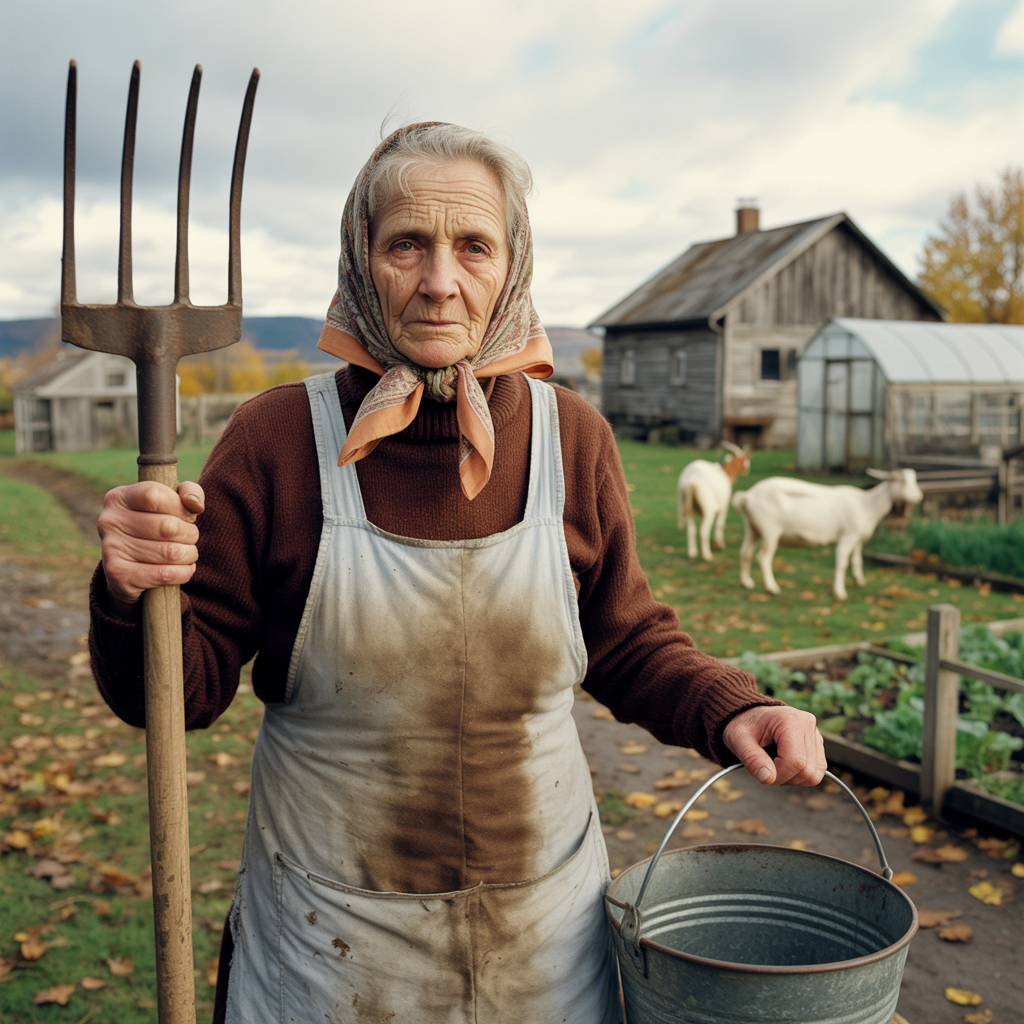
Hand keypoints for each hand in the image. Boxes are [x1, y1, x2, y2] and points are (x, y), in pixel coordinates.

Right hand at [97, 481, 204, 612]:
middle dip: (190, 534)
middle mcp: (109, 521)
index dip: (180, 507)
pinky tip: (184, 569)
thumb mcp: (172, 503)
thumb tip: (195, 504)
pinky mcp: (118, 575)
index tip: (189, 516)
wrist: (130, 570)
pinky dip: (184, 572)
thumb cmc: (158, 528)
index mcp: (118, 498)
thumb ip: (190, 492)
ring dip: (189, 554)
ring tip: (188, 553)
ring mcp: (110, 549)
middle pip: (167, 526)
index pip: (154, 495)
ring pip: (170, 552)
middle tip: (190, 538)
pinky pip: (165, 574)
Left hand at [722, 705, 825, 785]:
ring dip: (793, 778)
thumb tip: (768, 779)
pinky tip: (784, 765)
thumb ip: (752, 759)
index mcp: (790, 720)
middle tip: (766, 768)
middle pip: (807, 770)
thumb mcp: (738, 740)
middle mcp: (808, 724)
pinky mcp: (817, 745)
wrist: (750, 715)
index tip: (762, 771)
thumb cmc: (744, 726)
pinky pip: (817, 772)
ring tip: (775, 765)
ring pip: (814, 774)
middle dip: (785, 777)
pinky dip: (800, 776)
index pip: (795, 761)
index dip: (779, 775)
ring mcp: (815, 734)